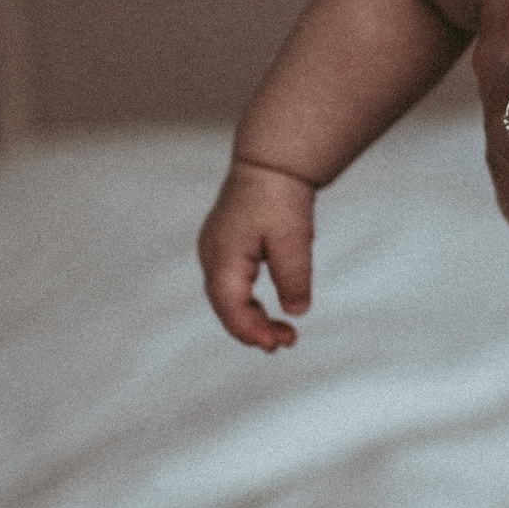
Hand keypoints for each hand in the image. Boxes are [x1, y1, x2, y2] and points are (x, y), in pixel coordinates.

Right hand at [198, 159, 317, 351]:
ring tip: (283, 336)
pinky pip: (231, 287)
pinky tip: (268, 315)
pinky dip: (248, 304)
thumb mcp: (294, 239)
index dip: (250, 330)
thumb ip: (294, 276)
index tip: (275, 344)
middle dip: (252, 330)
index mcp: (223, 255)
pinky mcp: (224, 250)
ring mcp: (214, 253)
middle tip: (286, 343)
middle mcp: (211, 256)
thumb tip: (297, 311)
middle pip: (225, 306)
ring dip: (251, 319)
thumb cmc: (279, 197)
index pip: (230, 305)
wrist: (270, 164)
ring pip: (227, 299)